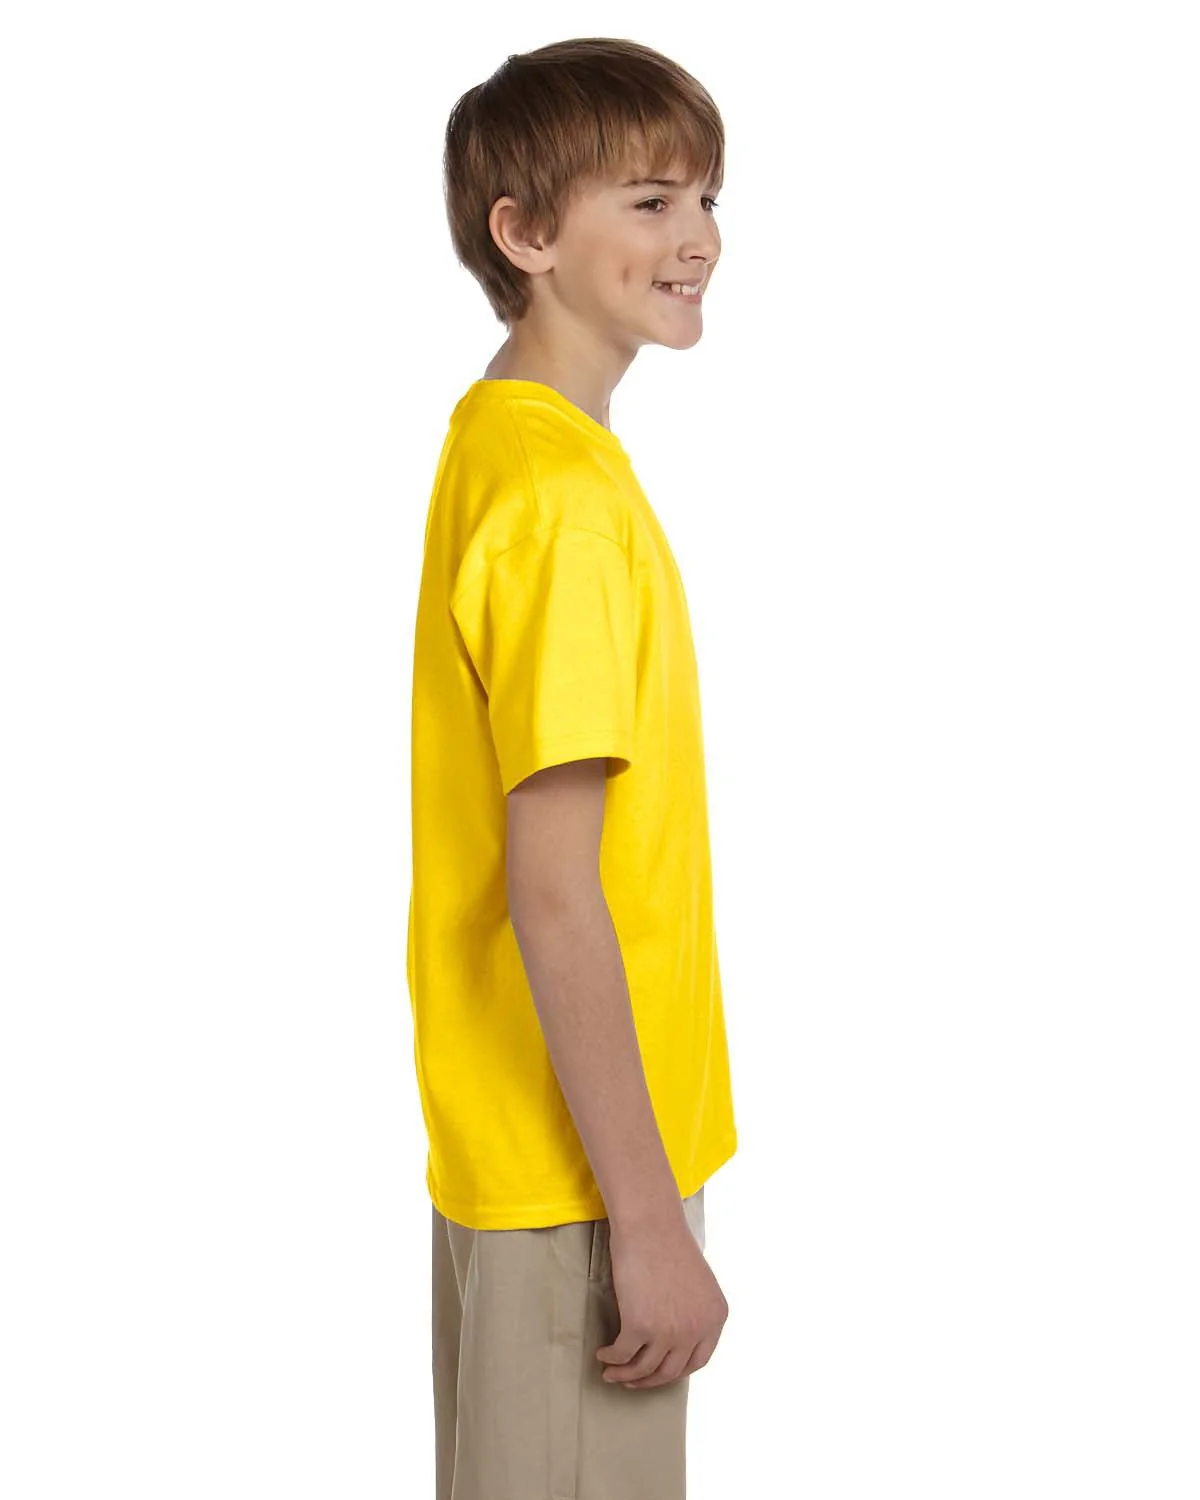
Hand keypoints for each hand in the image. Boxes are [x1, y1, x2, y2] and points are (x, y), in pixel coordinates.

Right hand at [594, 1209, 728, 1389]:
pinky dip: (611, 1358)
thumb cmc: (667, 1242)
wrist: (650, 1223)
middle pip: (670, 1371)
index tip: (657, 1372)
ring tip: (611, 1371)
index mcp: (715, 1317)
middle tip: (629, 1379)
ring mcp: (670, 1331)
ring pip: (645, 1369)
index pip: (698, 1361)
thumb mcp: (696, 1282)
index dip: (675, 1371)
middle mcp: (697, 1329)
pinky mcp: (640, 1326)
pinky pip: (622, 1354)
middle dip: (647, 1380)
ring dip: (625, 1374)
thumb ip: (692, 1311)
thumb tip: (673, 1337)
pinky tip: (603, 1354)